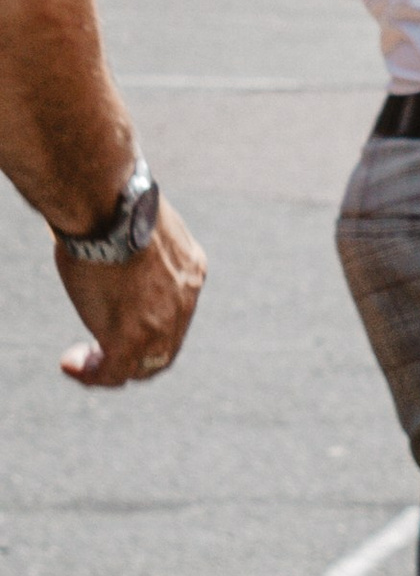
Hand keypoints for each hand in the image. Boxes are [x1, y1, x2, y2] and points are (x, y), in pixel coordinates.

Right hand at [55, 201, 205, 386]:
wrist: (109, 208)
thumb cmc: (113, 201)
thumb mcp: (137, 221)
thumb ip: (134, 239)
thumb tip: (112, 232)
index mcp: (191, 269)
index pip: (176, 310)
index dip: (151, 321)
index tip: (121, 316)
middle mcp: (184, 301)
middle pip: (166, 345)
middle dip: (137, 354)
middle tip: (104, 351)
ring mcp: (160, 324)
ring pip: (144, 365)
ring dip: (114, 367)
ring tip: (84, 362)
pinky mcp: (130, 338)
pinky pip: (114, 371)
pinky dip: (93, 374)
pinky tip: (73, 365)